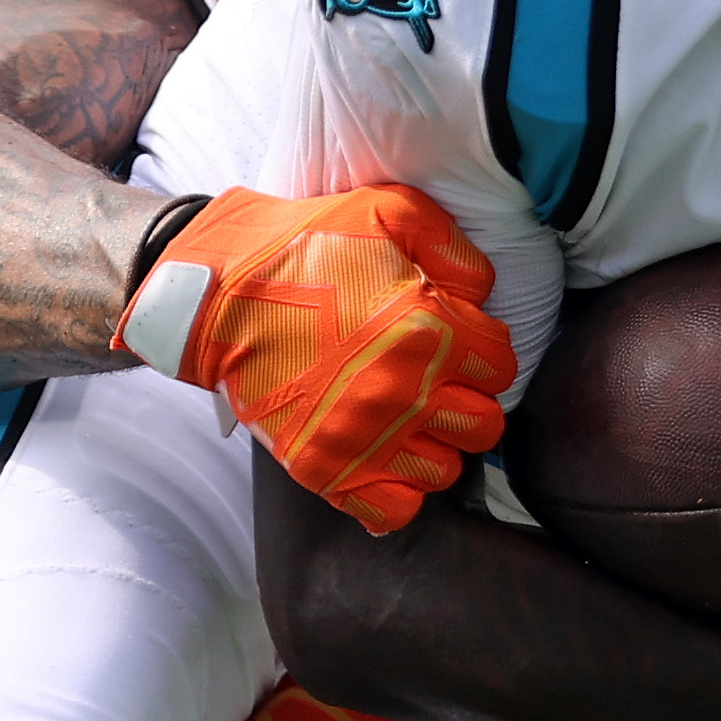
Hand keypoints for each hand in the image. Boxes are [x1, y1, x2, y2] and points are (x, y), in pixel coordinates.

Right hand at [119, 184, 511, 532]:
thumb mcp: (386, 210)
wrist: (219, 294)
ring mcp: (364, 438)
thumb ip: (452, 246)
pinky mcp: (326, 469)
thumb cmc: (303, 247)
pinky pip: (395, 511)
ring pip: (445, 471)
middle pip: (484, 426)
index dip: (483, 352)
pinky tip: (384, 459)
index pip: (501, 366)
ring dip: (434, 446)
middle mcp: (403, 393)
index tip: (456, 343)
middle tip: (436, 384)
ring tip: (407, 419)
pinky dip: (397, 492)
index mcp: (427, 331)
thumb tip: (483, 293)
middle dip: (468, 402)